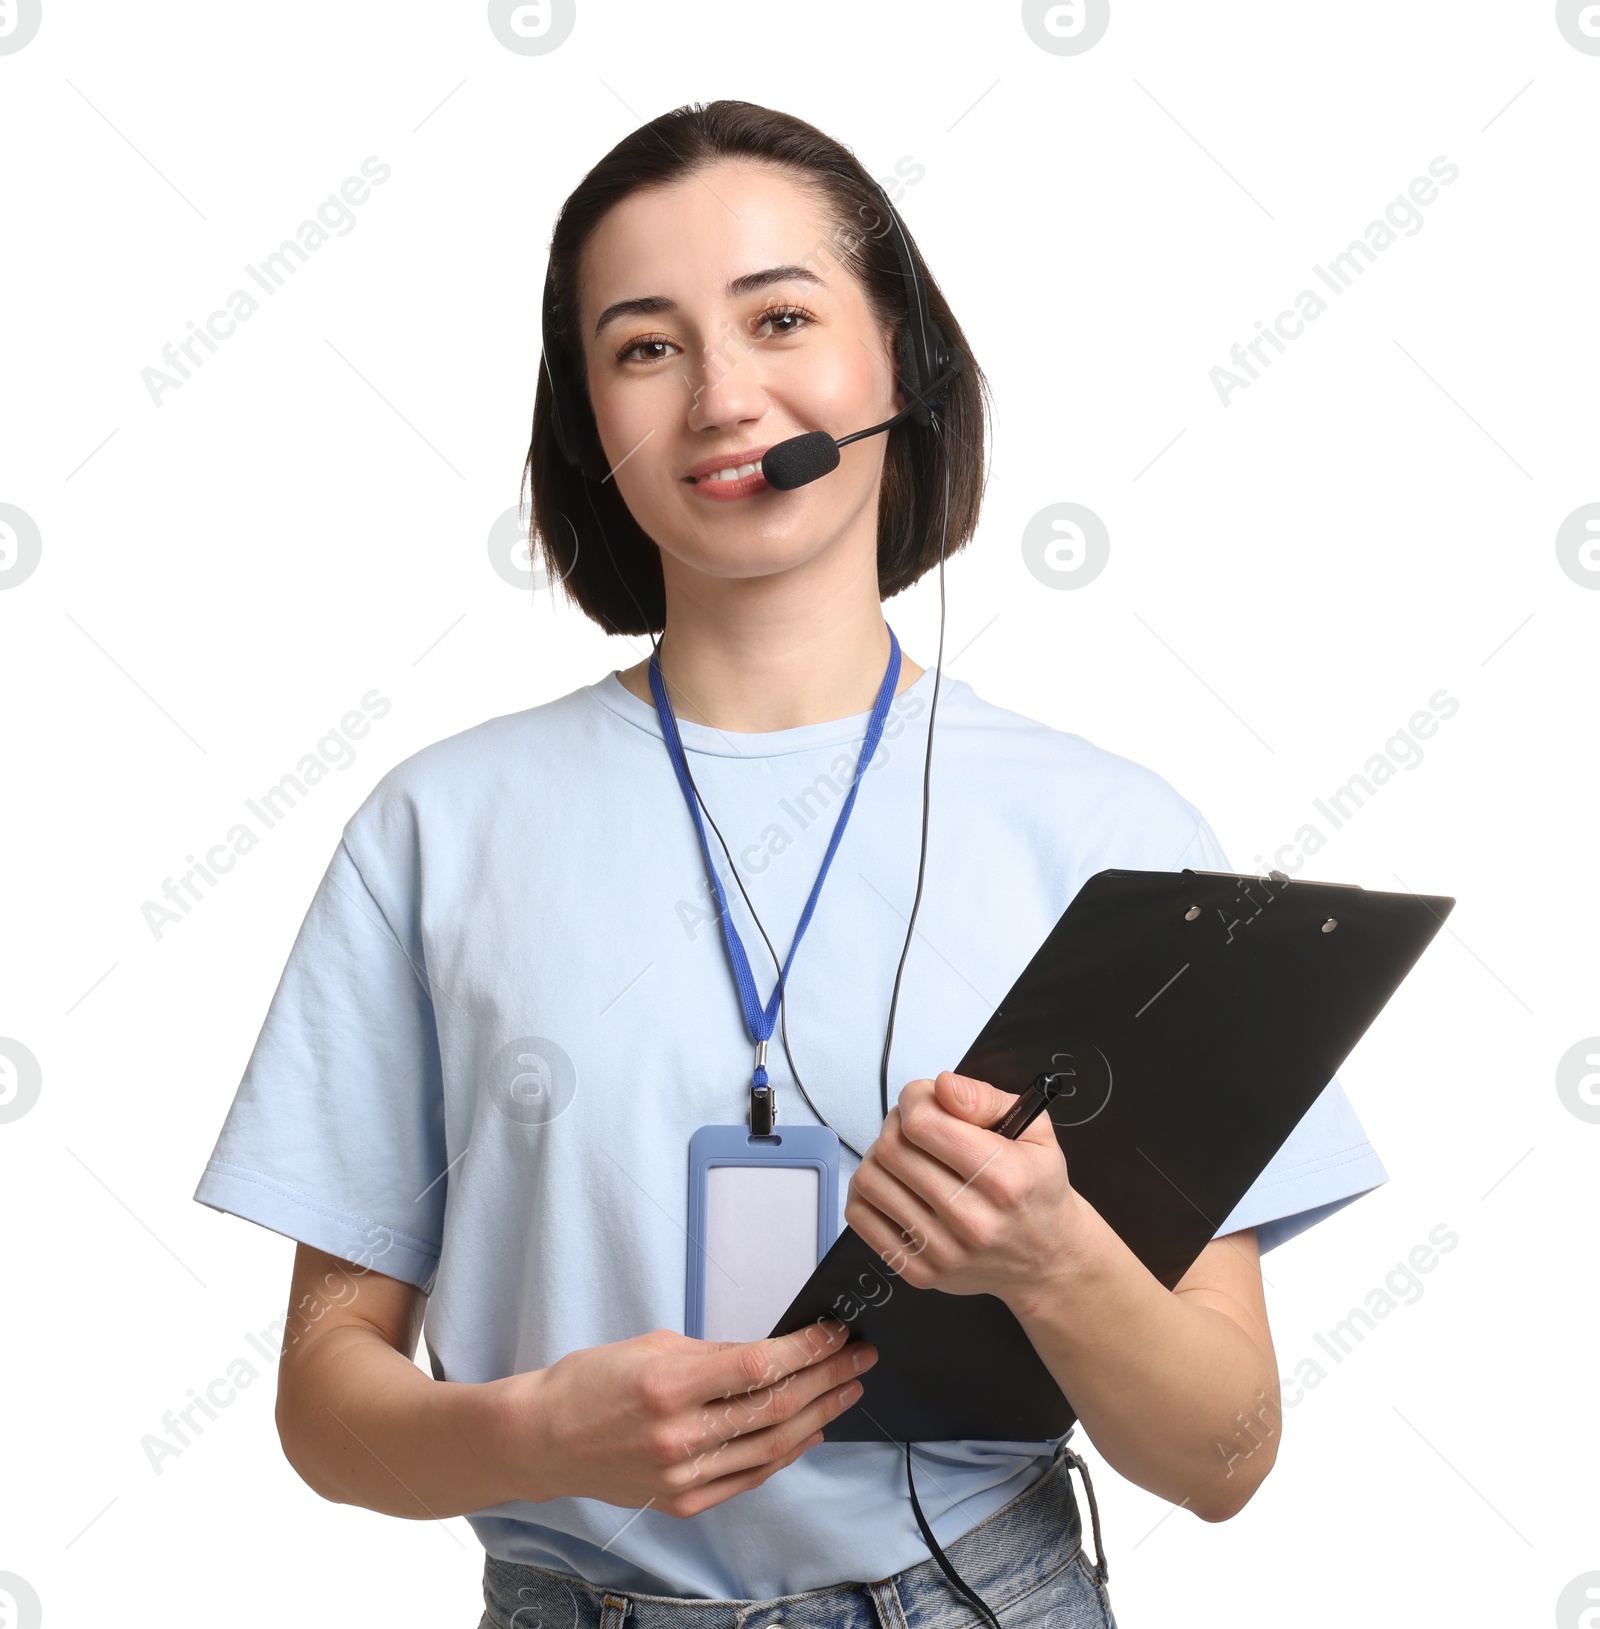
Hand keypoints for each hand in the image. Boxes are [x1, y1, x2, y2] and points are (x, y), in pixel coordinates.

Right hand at [509, 1320, 876, 1516]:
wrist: (543, 1439)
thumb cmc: (592, 1383)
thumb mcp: (654, 1346)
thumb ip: (716, 1353)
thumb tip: (772, 1351)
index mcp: (669, 1386)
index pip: (759, 1366)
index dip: (807, 1348)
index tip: (835, 1330)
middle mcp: (679, 1436)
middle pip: (776, 1408)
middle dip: (828, 1378)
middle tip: (860, 1356)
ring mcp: (683, 1476)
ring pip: (773, 1448)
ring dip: (820, 1416)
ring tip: (849, 1389)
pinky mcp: (684, 1502)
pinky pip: (751, 1477)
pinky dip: (787, 1453)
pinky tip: (810, 1430)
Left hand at [846, 1070, 1090, 1306]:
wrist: (1047, 1260)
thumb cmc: (1036, 1189)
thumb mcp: (1035, 1132)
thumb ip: (985, 1100)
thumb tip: (943, 1086)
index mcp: (1003, 1177)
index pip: (923, 1124)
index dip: (915, 1098)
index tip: (926, 1099)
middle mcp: (972, 1220)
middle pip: (891, 1149)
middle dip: (897, 1123)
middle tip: (917, 1126)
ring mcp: (943, 1251)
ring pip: (870, 1181)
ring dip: (879, 1157)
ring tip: (906, 1156)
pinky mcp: (919, 1272)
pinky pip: (861, 1217)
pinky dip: (867, 1193)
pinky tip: (895, 1187)